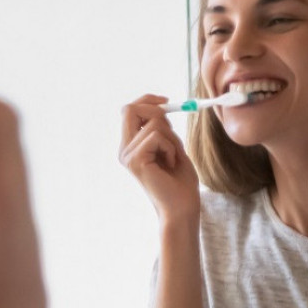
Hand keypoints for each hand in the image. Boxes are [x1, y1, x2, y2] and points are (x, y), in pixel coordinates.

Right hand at [119, 95, 200, 223]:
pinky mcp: (135, 161)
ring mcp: (127, 155)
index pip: (129, 111)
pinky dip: (171, 147)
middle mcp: (124, 150)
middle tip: (172, 128)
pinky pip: (157, 136)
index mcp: (130, 146)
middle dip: (155, 110)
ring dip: (172, 137)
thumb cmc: (180, 181)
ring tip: (173, 158)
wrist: (182, 208)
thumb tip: (161, 107)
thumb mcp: (172, 147)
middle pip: (130, 109)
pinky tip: (171, 164)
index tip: (167, 101)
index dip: (147, 100)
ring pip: (152, 123)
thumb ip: (163, 129)